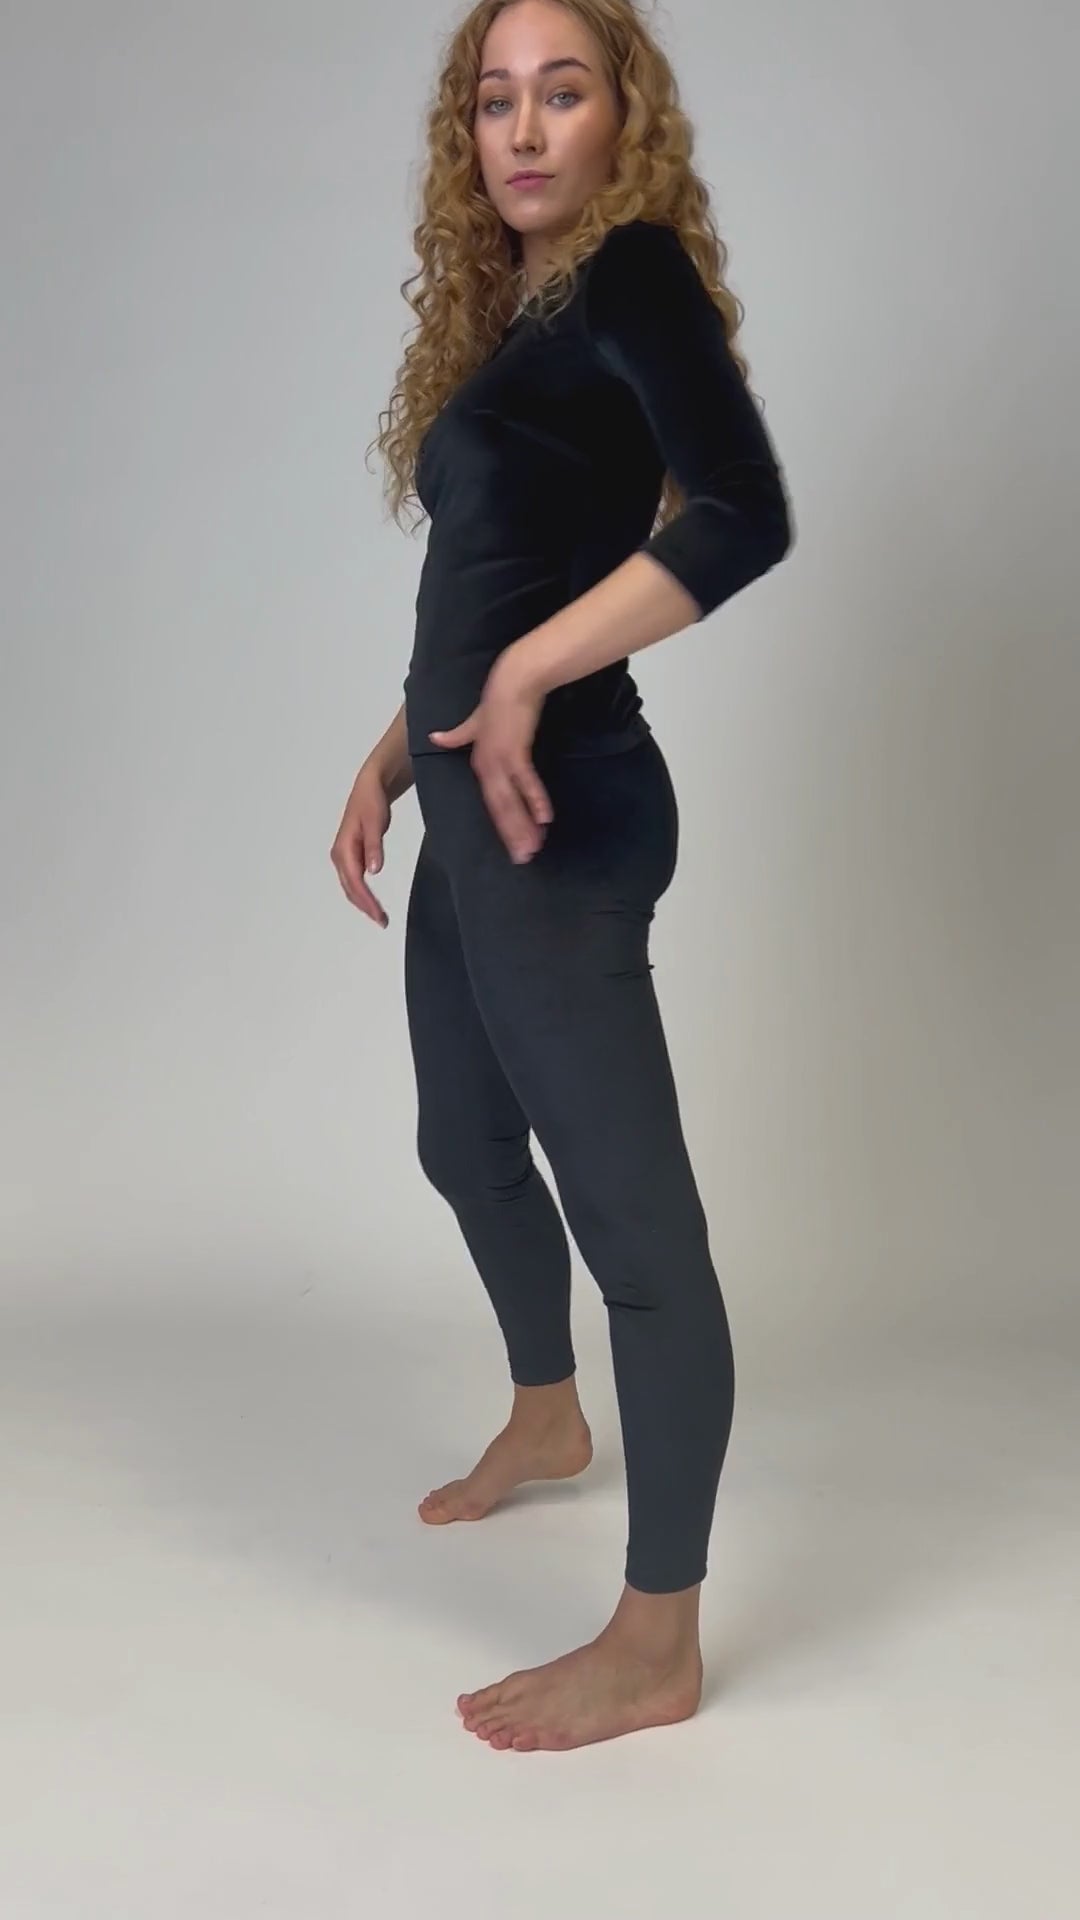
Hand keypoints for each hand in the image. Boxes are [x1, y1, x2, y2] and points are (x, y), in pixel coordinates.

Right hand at [329, 761, 392, 927]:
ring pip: (351, 887)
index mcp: (343, 849)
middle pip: (350, 889)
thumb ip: (374, 846)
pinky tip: (372, 901)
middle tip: (383, 922)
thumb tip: (374, 871)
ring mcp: (344, 857)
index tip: (380, 915)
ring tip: (380, 917)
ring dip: (363, 903)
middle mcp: (340, 856)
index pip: (355, 882)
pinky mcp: (351, 856)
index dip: (367, 901)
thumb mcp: (375, 822)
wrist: (369, 787)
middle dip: (365, 907)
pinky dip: (363, 894)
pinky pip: (355, 880)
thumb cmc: (372, 802)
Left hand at [429, 652, 551, 863]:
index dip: (503, 827)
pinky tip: (545, 817)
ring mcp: (500, 759)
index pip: (491, 803)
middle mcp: (486, 766)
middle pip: (499, 808)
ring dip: (522, 825)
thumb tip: (435, 738)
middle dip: (512, 835)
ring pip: (510, 800)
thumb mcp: (474, 722)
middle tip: (523, 860)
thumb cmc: (498, 700)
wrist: (513, 679)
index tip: (512, 848)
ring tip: (534, 847)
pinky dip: (534, 799)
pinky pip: (525, 781)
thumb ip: (457, 735)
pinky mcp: (516, 750)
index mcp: (480, 763)